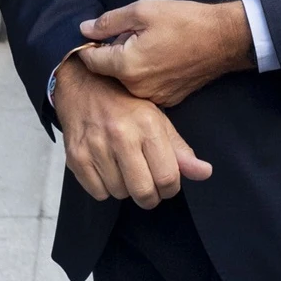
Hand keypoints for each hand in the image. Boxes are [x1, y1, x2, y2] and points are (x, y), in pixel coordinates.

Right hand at [53, 56, 212, 208]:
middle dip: (149, 196)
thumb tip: (205, 173)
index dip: (170, 189)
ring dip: (125, 188)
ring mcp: (96, 146)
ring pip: (119, 193)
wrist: (82, 84)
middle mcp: (121, 135)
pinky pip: (97, 192)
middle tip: (147, 184)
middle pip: (143, 192)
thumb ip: (180, 150)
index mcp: (147, 125)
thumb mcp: (157, 119)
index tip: (166, 184)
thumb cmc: (124, 102)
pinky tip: (106, 168)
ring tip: (123, 167)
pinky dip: (104, 187)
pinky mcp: (75, 156)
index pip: (167, 178)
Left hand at [76, 0, 252, 106]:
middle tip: (131, 35)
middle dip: (113, 53)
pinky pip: (144, 87)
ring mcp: (153, 97)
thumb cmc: (184, 21)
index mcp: (126, 66)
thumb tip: (84, 29)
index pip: (90, 61)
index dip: (90, 46)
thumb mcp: (142, 10)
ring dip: (129, 65)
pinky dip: (146, 75)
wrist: (223, 39)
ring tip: (149, 46)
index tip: (97, 35)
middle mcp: (136, 88)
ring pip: (126, 80)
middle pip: (108, 71)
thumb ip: (108, 21)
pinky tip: (161, 59)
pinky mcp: (167, 100)